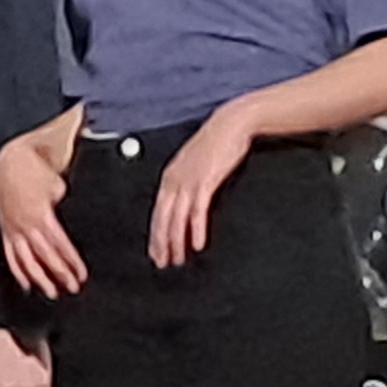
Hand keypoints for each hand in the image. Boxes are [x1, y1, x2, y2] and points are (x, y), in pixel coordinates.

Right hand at [0, 130, 85, 298]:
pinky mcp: (6, 231)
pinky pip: (11, 255)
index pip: (59, 245)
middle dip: (59, 274)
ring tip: (50, 293)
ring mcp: (13, 230)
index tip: (81, 275)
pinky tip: (26, 283)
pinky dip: (18, 271)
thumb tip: (82, 221)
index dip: (71, 262)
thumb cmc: (37, 172)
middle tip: (71, 288)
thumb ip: (66, 206)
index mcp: (40, 215)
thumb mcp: (58, 186)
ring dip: (39, 278)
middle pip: (44, 256)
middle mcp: (25, 225)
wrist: (11, 163)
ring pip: (26, 260)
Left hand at [150, 104, 252, 269]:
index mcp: (169, 178)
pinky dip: (196, 229)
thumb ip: (187, 181)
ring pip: (176, 218)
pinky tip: (197, 244)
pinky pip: (197, 211)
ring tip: (177, 259)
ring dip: (176, 241)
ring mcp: (188, 181)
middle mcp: (173, 181)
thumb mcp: (195, 164)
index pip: (157, 212)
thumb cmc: (216, 143)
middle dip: (161, 243)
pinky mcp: (206, 181)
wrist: (231, 124)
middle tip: (162, 263)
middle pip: (162, 218)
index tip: (155, 251)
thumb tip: (186, 199)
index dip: (155, 234)